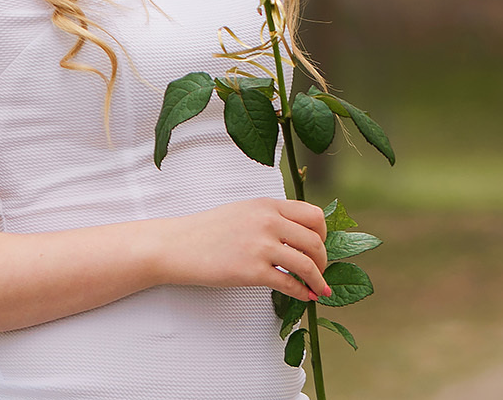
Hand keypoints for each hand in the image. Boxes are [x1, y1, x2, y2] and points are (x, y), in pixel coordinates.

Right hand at [161, 197, 332, 302]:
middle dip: (323, 261)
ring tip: (318, 289)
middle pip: (315, 241)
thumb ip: (271, 217)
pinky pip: (288, 283)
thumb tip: (299, 233)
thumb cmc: (209, 231)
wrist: (178, 245)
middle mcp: (269, 222)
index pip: (314, 216)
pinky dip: (301, 292)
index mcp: (268, 205)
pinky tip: (303, 296)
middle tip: (320, 272)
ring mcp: (260, 246)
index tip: (320, 247)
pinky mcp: (251, 271)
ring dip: (317, 280)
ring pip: (307, 264)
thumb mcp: (244, 211)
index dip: (324, 235)